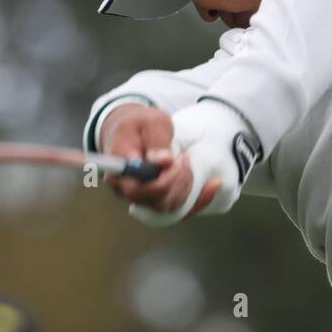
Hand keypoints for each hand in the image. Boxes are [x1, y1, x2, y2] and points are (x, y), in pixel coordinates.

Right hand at [103, 102, 250, 225]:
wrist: (132, 131)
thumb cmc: (140, 123)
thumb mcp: (150, 120)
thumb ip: (157, 139)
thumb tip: (164, 161)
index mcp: (118, 169)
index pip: (137, 190)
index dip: (162, 182)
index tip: (175, 160)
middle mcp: (125, 190)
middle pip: (155, 202)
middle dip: (178, 183)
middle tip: (184, 158)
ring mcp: (140, 198)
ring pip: (168, 208)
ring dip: (186, 188)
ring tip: (186, 162)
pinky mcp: (155, 201)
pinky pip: (178, 211)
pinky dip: (199, 200)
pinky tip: (214, 185)